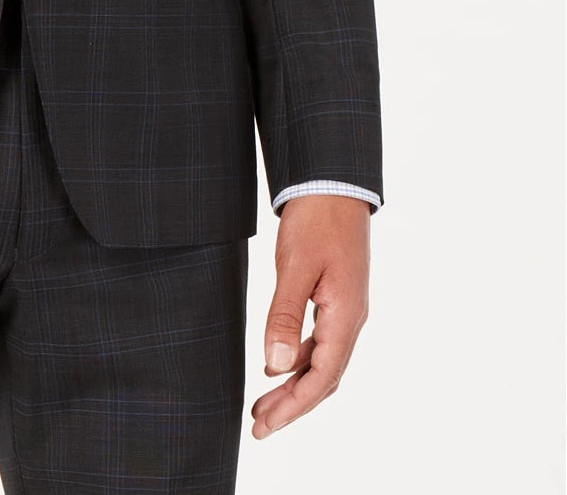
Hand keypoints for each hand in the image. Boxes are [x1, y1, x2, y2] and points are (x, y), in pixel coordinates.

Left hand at [251, 194, 370, 439]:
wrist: (333, 181)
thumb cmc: (315, 219)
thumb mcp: (294, 267)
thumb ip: (284, 317)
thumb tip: (273, 367)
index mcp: (345, 317)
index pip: (321, 379)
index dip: (293, 407)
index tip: (265, 426)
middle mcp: (350, 319)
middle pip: (323, 378)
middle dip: (291, 406)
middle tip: (257, 426)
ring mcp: (345, 309)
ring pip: (321, 362)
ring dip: (293, 385)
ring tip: (262, 404)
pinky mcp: (335, 297)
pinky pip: (319, 342)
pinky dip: (298, 359)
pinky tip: (278, 364)